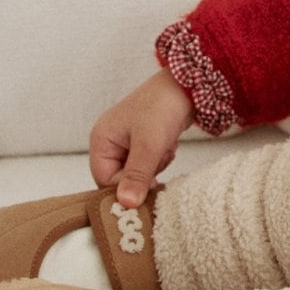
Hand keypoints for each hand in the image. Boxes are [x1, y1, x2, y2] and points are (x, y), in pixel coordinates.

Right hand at [89, 68, 194, 208]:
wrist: (188, 85)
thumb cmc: (163, 106)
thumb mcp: (150, 144)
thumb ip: (137, 175)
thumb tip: (126, 204)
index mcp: (101, 140)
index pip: (104, 180)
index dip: (126, 187)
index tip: (149, 182)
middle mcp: (110, 142)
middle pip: (121, 178)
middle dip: (143, 174)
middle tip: (158, 158)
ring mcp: (126, 142)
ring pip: (137, 173)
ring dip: (155, 166)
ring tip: (164, 145)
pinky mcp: (142, 142)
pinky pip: (148, 164)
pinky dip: (160, 158)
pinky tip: (168, 143)